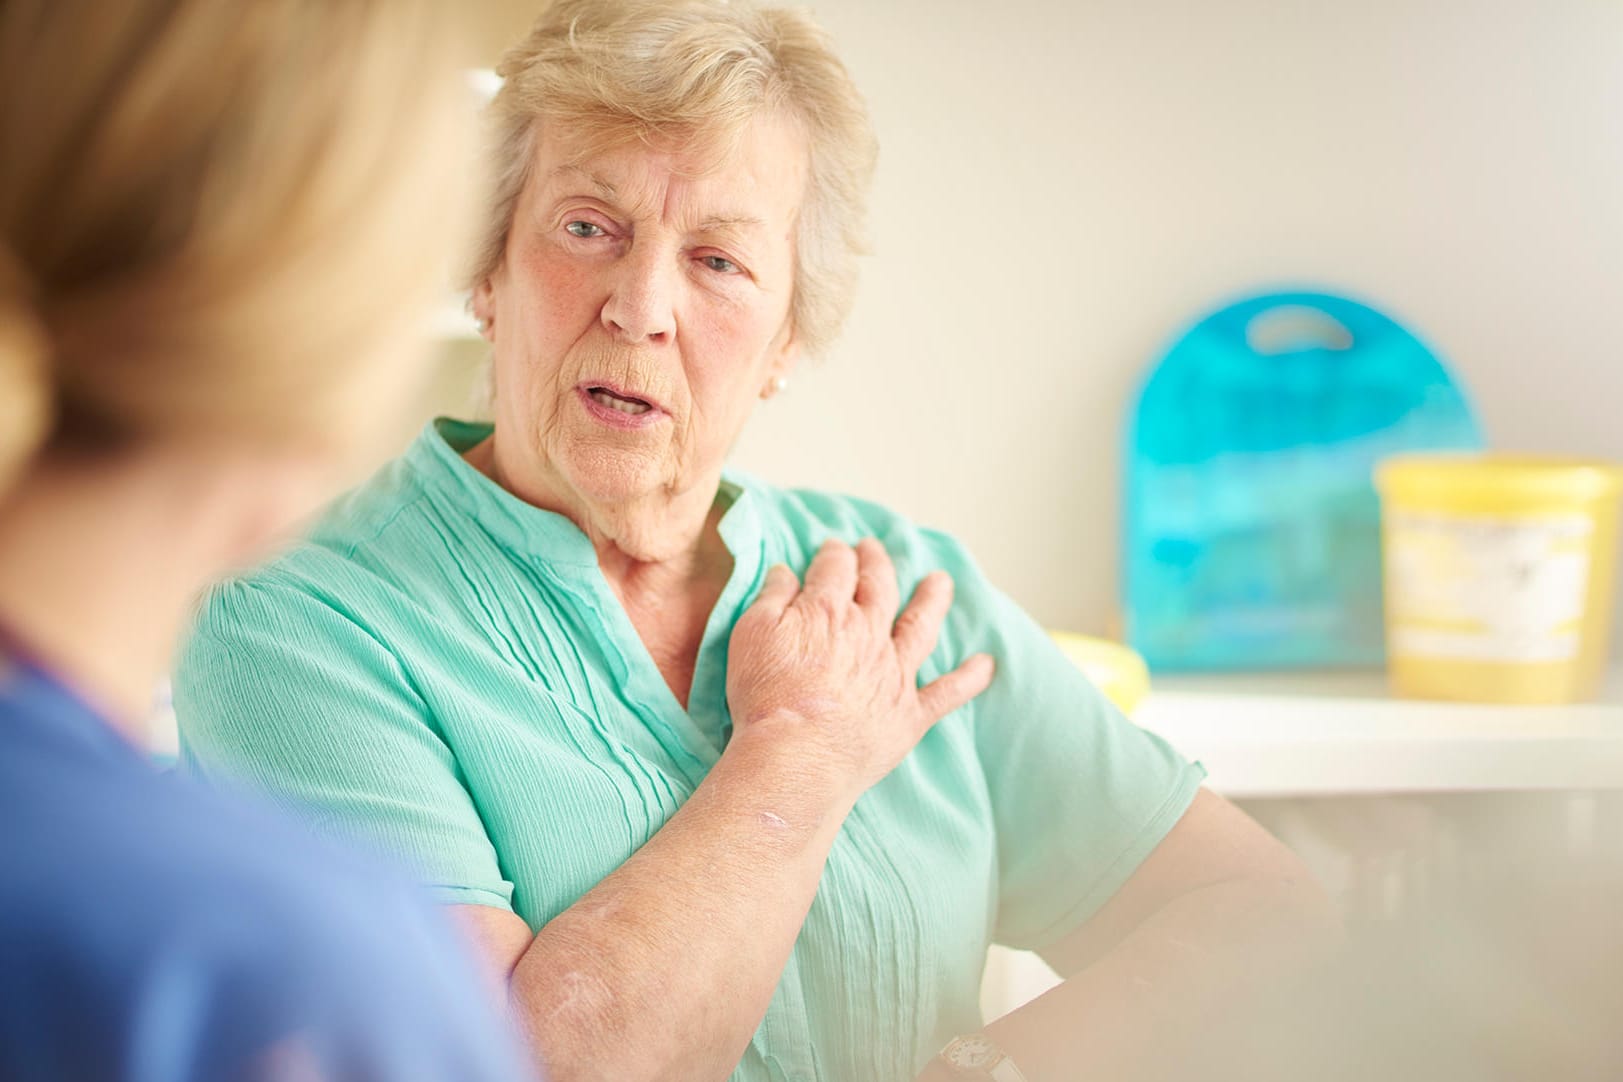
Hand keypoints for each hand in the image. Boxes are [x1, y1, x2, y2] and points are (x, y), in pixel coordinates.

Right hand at [726, 538, 994, 805]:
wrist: (797, 757)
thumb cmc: (766, 697)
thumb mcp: (751, 634)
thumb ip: (772, 597)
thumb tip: (785, 571)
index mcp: (828, 610)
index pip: (836, 568)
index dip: (835, 554)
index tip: (833, 549)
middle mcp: (869, 634)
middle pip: (879, 586)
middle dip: (876, 564)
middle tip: (874, 549)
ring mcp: (894, 673)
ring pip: (920, 626)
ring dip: (931, 601)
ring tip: (940, 582)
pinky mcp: (909, 713)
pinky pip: (947, 692)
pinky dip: (969, 678)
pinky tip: (986, 665)